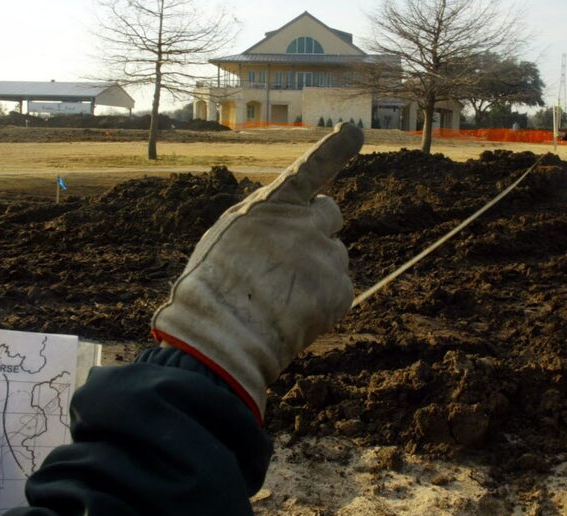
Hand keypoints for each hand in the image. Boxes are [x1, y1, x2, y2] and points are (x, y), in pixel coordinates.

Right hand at [151, 123, 363, 420]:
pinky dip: (323, 301)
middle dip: (317, 230)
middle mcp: (305, 223)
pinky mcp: (339, 290)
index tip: (354, 131)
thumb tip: (286, 224)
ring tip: (281, 296)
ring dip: (316, 270)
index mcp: (272, 205)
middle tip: (290, 259)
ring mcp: (326, 256)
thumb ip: (263, 222)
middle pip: (329, 215)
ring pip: (333, 256)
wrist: (224, 334)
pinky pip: (339, 289)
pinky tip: (294, 314)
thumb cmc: (213, 288)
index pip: (311, 168)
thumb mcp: (226, 237)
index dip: (334, 149)